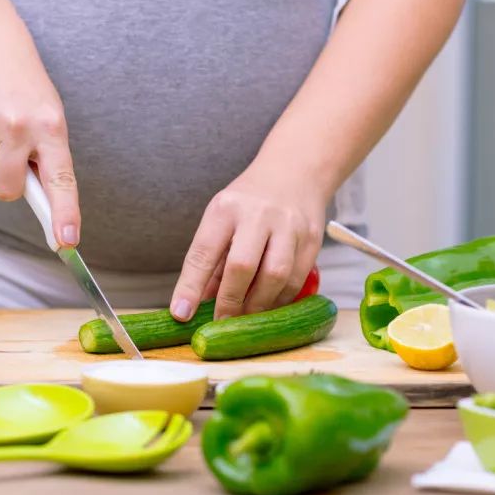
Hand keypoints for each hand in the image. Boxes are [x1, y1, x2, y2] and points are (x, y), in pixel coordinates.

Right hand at [0, 6, 79, 245]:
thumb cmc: (24, 88)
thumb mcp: (47, 115)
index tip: (66, 242)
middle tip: (9, 157)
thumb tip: (41, 205)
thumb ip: (45, 156)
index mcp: (51, 127)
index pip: (61, 179)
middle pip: (5, 190)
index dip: (64, 213)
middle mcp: (18, 126)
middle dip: (5, 183)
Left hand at [170, 161, 326, 320]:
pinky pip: (297, 279)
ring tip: (247, 317)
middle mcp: (257, 214)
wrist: (294, 172)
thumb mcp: (221, 218)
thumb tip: (197, 304)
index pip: (203, 252)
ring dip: (258, 305)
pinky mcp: (312, 238)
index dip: (190, 286)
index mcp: (225, 209)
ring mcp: (288, 226)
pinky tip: (269, 305)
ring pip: (275, 276)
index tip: (182, 313)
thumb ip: (211, 260)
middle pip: (242, 266)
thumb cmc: (249, 202)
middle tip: (222, 322)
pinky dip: (281, 299)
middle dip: (229, 302)